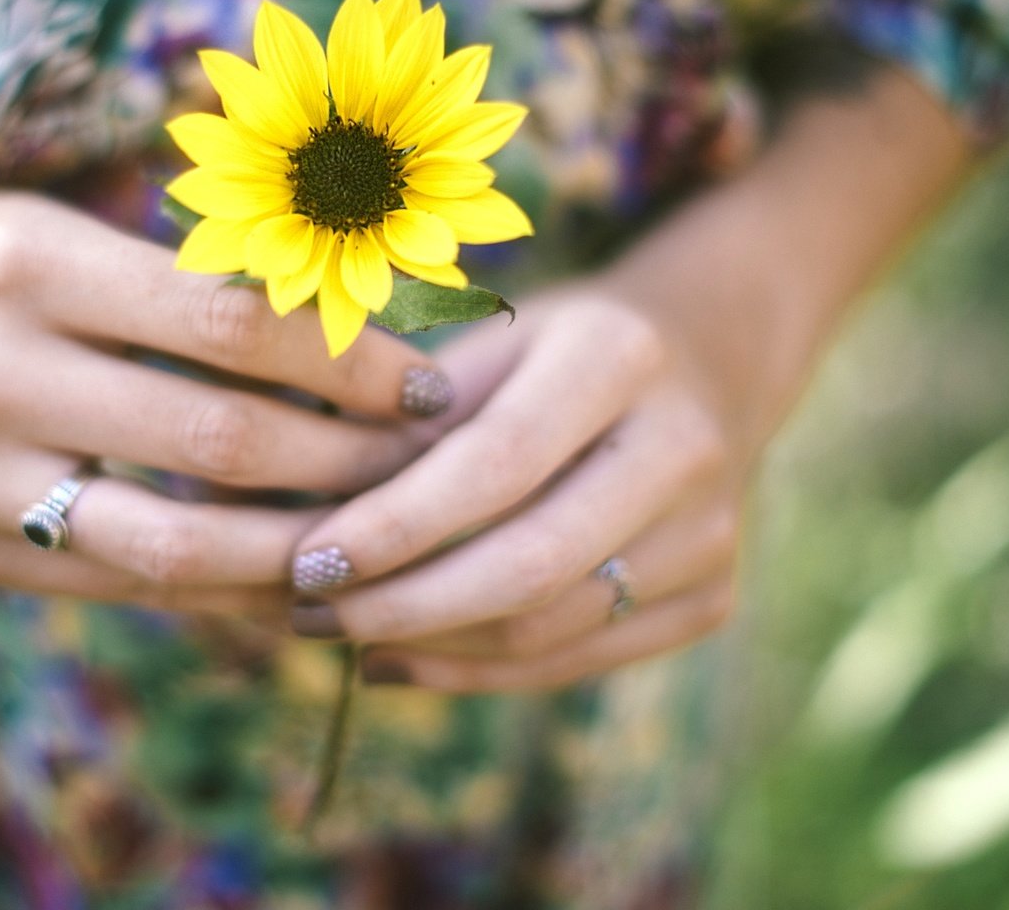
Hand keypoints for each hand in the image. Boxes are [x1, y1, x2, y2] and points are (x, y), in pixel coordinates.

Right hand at [0, 188, 450, 620]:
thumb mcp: (82, 235)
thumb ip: (204, 287)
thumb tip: (375, 340)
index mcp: (33, 265)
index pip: (234, 324)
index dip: (352, 361)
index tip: (434, 384)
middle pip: (219, 444)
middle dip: (349, 465)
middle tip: (432, 469)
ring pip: (179, 547)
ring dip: (304, 550)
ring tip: (384, 537)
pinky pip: (134, 588)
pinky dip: (231, 590)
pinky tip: (300, 574)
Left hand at [283, 289, 758, 689]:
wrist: (711, 363)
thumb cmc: (556, 347)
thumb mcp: (488, 339)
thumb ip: (409, 419)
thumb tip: (297, 514)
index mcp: (621, 356)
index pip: (499, 462)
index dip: (398, 524)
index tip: (308, 559)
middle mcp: (685, 448)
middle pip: (533, 565)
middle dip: (404, 605)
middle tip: (309, 613)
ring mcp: (710, 534)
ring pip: (549, 631)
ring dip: (428, 644)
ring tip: (338, 632)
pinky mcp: (711, 599)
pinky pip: (575, 662)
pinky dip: (476, 670)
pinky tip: (399, 656)